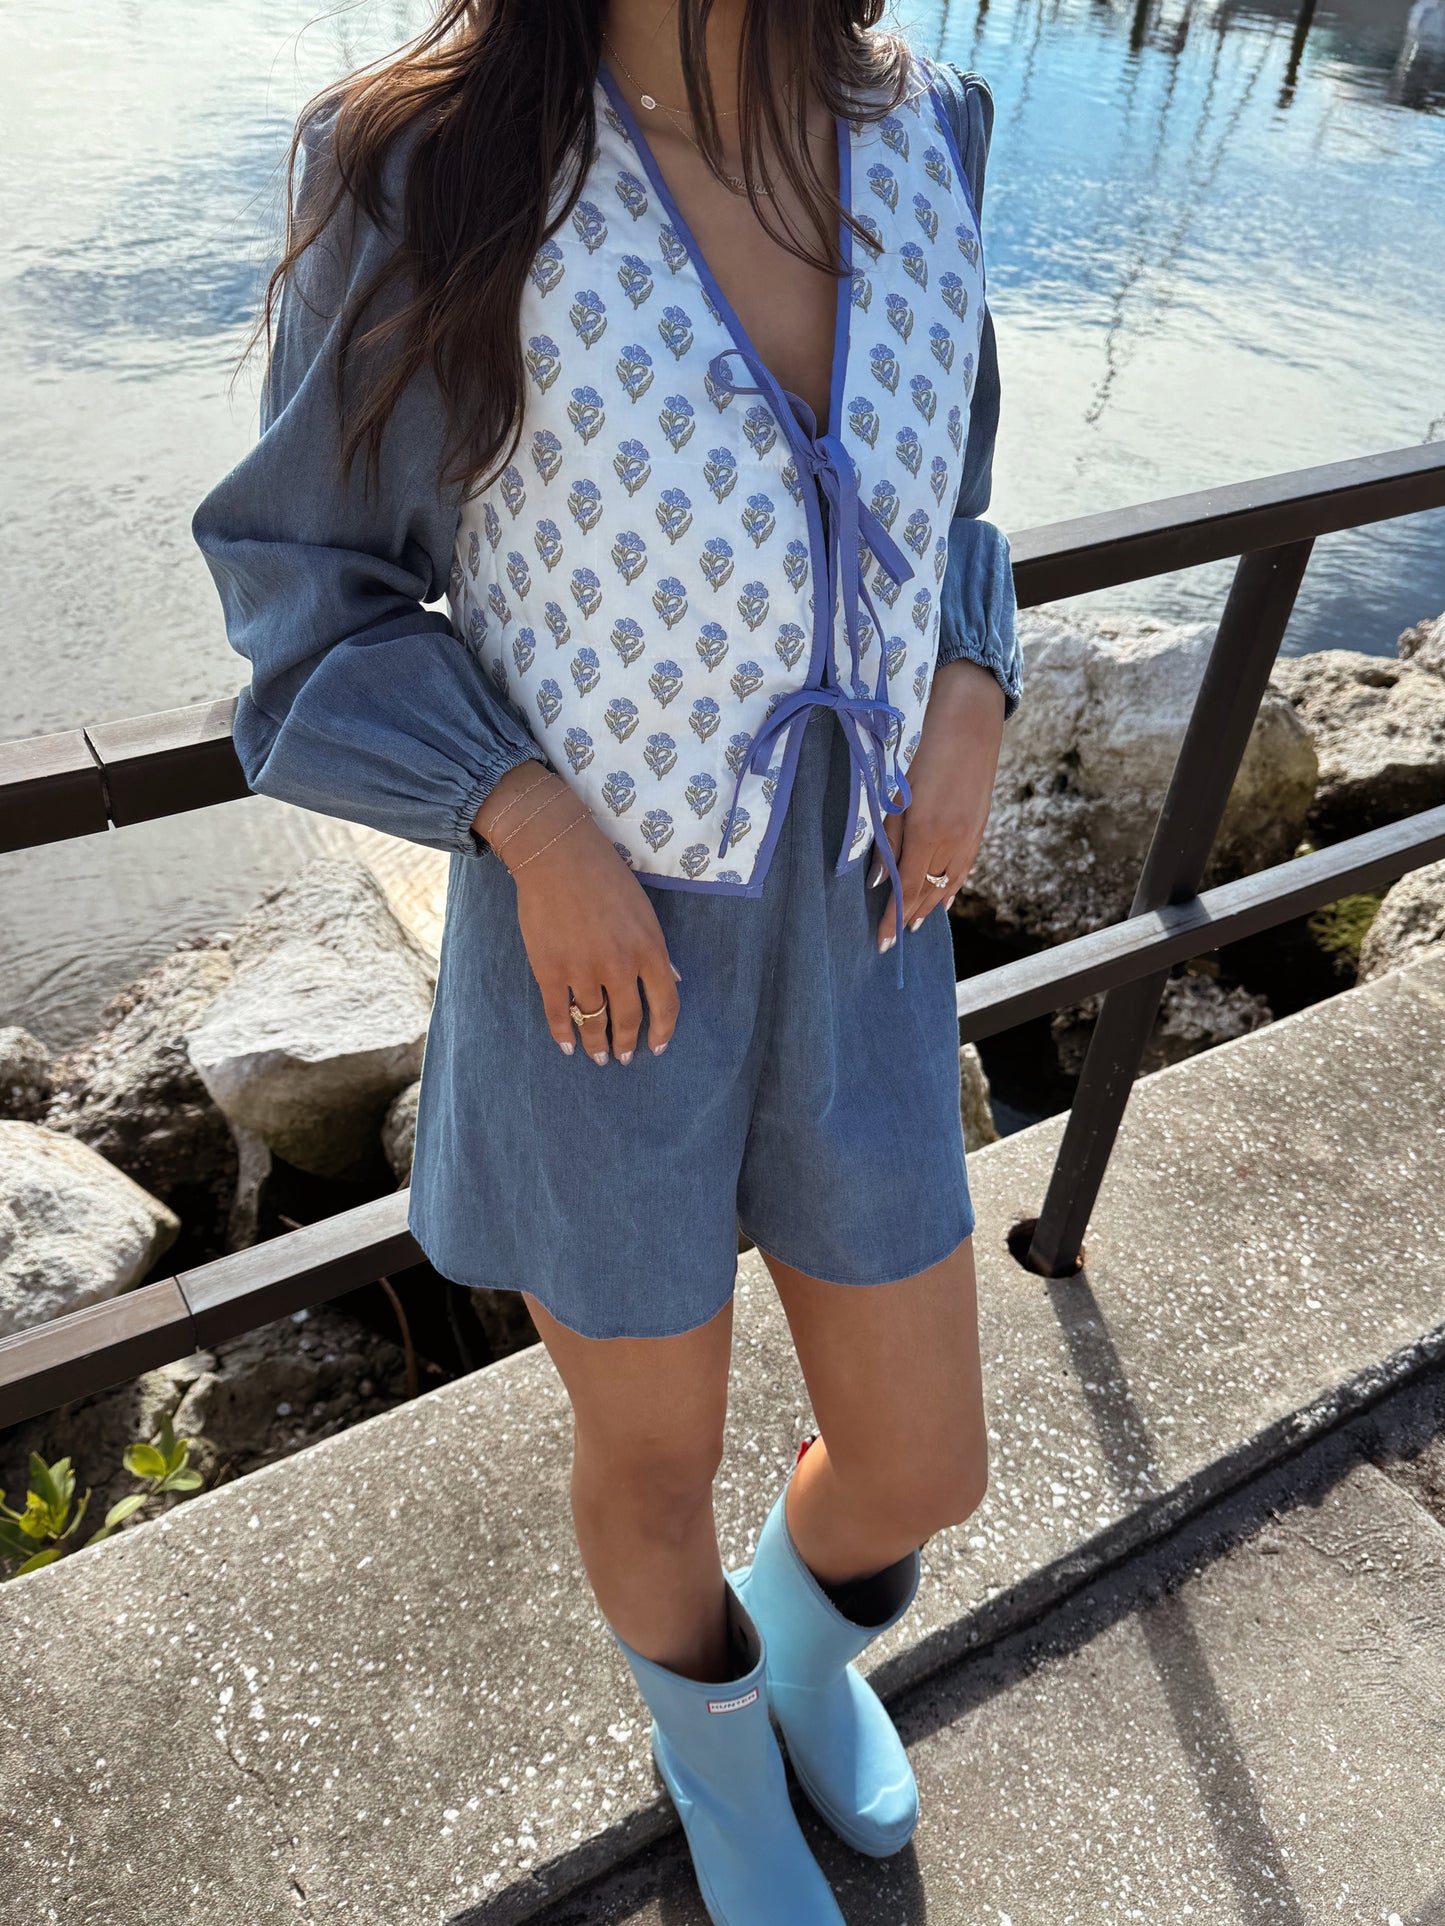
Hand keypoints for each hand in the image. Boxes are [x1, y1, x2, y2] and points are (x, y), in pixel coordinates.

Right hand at [473, 764, 680, 1063]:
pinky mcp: (549, 971)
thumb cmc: (606, 878)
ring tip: (597, 1057)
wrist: (557, 857)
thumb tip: (671, 980)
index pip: (665, 1005)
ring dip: (596, 1045)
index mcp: (650, 950)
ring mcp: (583, 971)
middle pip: (627, 1020)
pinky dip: (563, 1035)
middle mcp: (619, 967)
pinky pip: (558, 1014)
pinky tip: (567, 1047)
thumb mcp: (645, 912)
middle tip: (623, 1058)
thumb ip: (657, 950)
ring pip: (593, 1022)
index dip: (662, 1032)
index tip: (657, 1048)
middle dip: (626, 1045)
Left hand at [871, 657, 1004, 952]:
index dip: (893, 916)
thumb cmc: (920, 746)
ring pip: (950, 883)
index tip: (882, 942)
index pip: (908, 888)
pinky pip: (965, 868)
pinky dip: (953, 887)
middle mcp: (953, 841)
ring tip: (915, 922)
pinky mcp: (981, 824)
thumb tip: (878, 879)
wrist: (969, 714)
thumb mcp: (892, 792)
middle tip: (894, 938)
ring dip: (931, 905)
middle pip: (929, 891)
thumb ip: (886, 839)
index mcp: (927, 833)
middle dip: (909, 915)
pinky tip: (946, 897)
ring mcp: (971, 834)